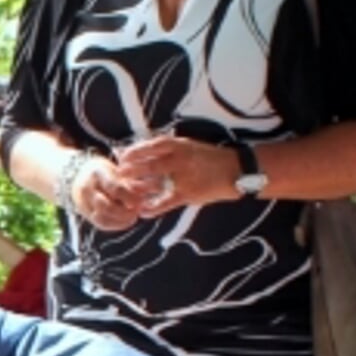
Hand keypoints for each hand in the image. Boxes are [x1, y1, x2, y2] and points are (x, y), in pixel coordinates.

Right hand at [69, 154, 150, 230]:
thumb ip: (134, 180)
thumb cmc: (108, 172)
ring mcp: (84, 202)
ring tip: (134, 216)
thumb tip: (156, 188)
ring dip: (121, 220)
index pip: (114, 188)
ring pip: (102, 218)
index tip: (140, 202)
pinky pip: (101, 224)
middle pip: (106, 206)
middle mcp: (87, 189)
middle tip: (138, 210)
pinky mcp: (87, 214)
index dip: (128, 197)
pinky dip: (117, 225)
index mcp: (97, 173)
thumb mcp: (119, 170)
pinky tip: (127, 221)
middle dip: (124, 212)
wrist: (81, 175)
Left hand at [112, 136, 243, 216]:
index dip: (135, 151)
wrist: (236, 170)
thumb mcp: (190, 146)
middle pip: (151, 164)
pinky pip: (167, 202)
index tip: (122, 156)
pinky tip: (142, 210)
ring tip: (126, 192)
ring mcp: (185, 178)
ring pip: (156, 182)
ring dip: (139, 188)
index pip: (152, 146)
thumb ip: (169, 148)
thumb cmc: (209, 157)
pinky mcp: (189, 194)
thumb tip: (143, 150)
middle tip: (119, 173)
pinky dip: (153, 207)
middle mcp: (181, 159)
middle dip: (132, 169)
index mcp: (180, 145)